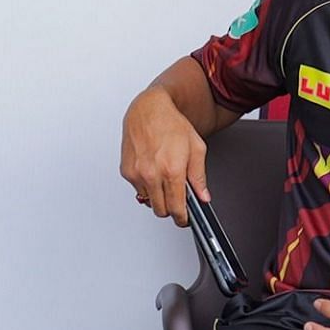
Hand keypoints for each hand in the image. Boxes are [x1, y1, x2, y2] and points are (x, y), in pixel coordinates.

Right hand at [119, 89, 208, 227]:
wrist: (149, 110)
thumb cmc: (171, 125)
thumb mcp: (196, 148)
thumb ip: (199, 176)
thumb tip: (203, 196)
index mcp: (172, 170)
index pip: (176, 208)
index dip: (182, 218)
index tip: (184, 219)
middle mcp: (152, 174)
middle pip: (161, 210)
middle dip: (170, 208)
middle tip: (177, 199)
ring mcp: (137, 173)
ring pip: (148, 201)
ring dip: (157, 196)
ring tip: (163, 179)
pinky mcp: (126, 171)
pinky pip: (138, 189)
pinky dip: (145, 186)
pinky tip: (152, 171)